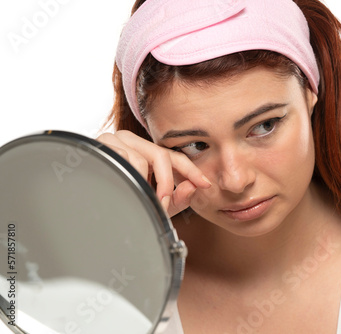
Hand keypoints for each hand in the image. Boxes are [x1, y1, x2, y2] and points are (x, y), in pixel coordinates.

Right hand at [96, 130, 210, 216]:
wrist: (84, 202)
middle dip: (167, 182)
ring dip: (148, 184)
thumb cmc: (118, 198)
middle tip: (164, 203)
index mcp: (144, 151)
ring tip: (140, 199)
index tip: (206, 184)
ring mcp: (116, 139)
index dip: (192, 171)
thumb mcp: (152, 201)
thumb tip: (193, 187)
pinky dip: (133, 177)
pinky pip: (128, 158)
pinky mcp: (103, 143)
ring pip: (145, 159)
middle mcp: (131, 140)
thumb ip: (176, 198)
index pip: (174, 157)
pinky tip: (126, 187)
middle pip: (162, 156)